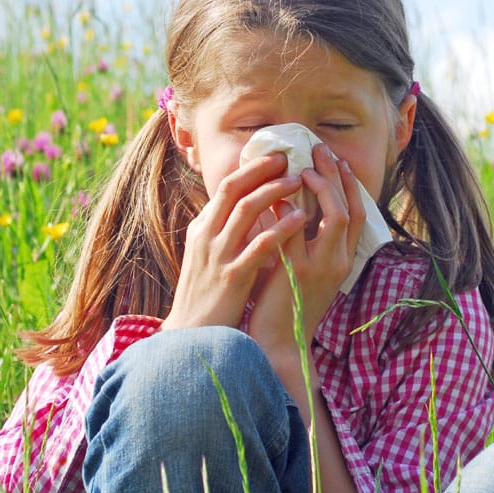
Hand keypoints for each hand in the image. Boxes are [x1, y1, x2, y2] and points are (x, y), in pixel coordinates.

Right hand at [161, 154, 307, 330]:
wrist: (194, 336)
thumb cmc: (207, 297)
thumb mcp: (207, 257)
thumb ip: (223, 232)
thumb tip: (245, 209)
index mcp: (201, 229)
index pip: (225, 187)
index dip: (251, 168)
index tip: (275, 156)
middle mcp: (206, 236)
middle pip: (233, 190)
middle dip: (262, 169)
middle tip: (288, 157)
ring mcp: (218, 256)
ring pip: (245, 211)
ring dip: (273, 191)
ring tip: (299, 180)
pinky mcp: (232, 277)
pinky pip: (259, 246)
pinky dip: (280, 228)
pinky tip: (299, 218)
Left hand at [248, 144, 365, 362]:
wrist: (279, 343)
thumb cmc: (286, 304)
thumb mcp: (303, 269)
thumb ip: (302, 239)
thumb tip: (289, 200)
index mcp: (343, 261)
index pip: (358, 214)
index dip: (350, 185)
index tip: (337, 161)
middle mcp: (338, 262)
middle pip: (349, 208)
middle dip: (336, 175)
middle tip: (320, 150)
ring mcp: (320, 267)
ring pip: (334, 215)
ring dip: (321, 186)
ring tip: (305, 165)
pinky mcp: (296, 272)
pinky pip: (297, 231)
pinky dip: (289, 208)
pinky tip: (279, 191)